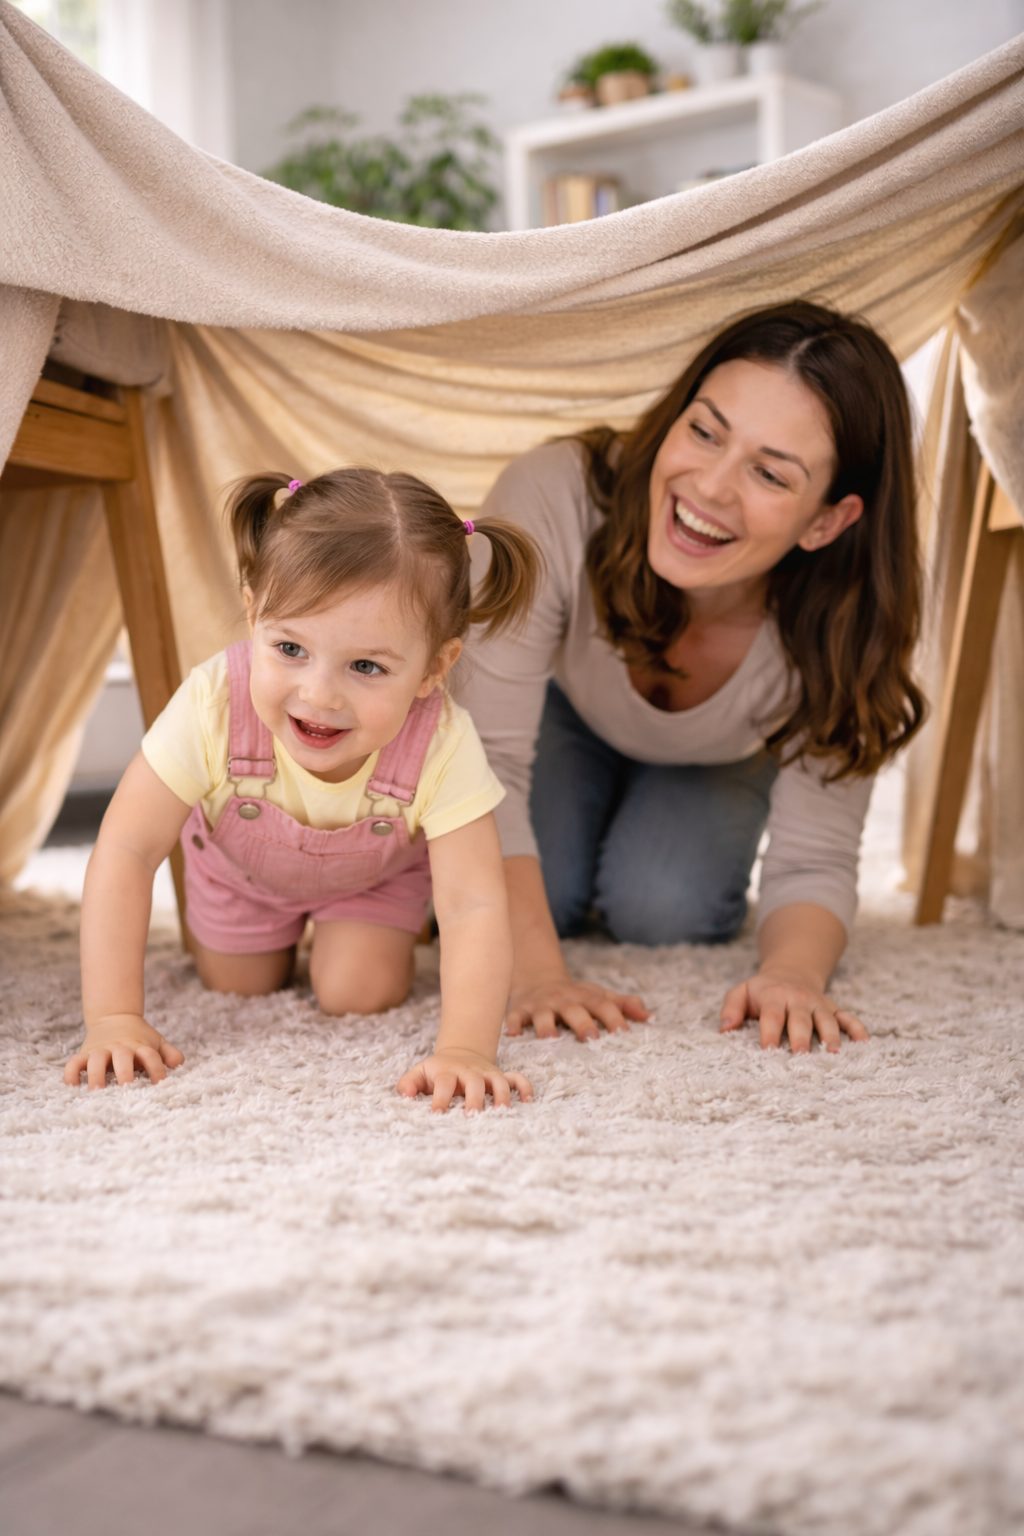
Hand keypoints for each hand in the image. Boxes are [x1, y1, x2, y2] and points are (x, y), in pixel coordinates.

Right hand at [64, 1014, 184, 1088]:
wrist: (115, 1016)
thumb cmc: (139, 1037)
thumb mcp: (156, 1041)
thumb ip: (169, 1053)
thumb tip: (178, 1064)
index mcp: (139, 1045)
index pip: (150, 1056)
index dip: (156, 1069)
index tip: (161, 1084)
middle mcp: (120, 1048)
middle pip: (123, 1058)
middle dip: (124, 1073)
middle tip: (126, 1089)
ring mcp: (101, 1050)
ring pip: (96, 1061)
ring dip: (95, 1074)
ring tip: (96, 1090)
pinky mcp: (85, 1053)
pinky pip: (74, 1062)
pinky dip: (70, 1073)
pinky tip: (71, 1085)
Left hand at [397, 1048, 532, 1113]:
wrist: (460, 1053)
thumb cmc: (437, 1071)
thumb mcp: (420, 1072)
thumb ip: (409, 1083)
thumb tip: (405, 1095)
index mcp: (448, 1071)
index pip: (444, 1083)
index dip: (440, 1098)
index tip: (437, 1115)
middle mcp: (469, 1071)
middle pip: (473, 1081)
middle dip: (474, 1098)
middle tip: (472, 1116)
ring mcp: (487, 1073)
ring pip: (498, 1080)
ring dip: (502, 1095)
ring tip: (502, 1112)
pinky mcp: (500, 1076)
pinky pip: (517, 1078)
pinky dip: (524, 1087)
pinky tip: (529, 1101)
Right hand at [505, 977, 648, 1041]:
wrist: (539, 980)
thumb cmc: (577, 997)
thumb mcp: (600, 996)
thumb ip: (624, 1005)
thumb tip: (651, 1018)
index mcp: (587, 997)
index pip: (604, 1006)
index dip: (615, 1018)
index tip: (625, 1034)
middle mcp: (566, 1000)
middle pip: (576, 1011)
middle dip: (583, 1023)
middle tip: (592, 1039)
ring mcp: (542, 1005)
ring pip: (544, 1015)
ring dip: (547, 1026)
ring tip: (550, 1038)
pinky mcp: (521, 1010)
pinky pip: (514, 1016)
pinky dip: (512, 1023)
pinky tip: (512, 1033)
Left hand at [720, 969, 867, 1053]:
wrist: (791, 970)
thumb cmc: (762, 990)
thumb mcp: (741, 992)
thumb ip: (731, 1008)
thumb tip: (723, 1029)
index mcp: (774, 996)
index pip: (772, 1015)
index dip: (770, 1032)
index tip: (769, 1050)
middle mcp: (798, 999)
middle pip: (800, 1019)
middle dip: (801, 1037)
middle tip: (801, 1056)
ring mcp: (818, 1004)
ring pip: (826, 1019)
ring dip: (831, 1035)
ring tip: (834, 1053)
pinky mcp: (833, 1008)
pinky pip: (847, 1018)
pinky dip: (856, 1029)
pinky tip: (864, 1043)